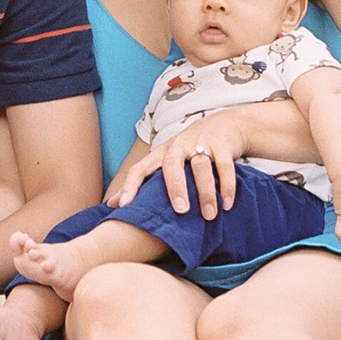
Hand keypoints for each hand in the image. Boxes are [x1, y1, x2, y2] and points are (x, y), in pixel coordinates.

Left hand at [110, 111, 247, 218]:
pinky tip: (227, 204)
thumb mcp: (167, 161)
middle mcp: (178, 145)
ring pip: (201, 166)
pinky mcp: (222, 145)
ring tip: (209, 215)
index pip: (140, 168)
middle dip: (175, 187)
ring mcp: (201, 143)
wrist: (225, 124)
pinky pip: (224, 166)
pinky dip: (227, 186)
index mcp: (161, 153)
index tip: (125, 206)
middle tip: (180, 211)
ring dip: (206, 192)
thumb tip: (112, 205)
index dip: (130, 186)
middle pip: (172, 164)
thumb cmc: (189, 149)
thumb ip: (144, 182)